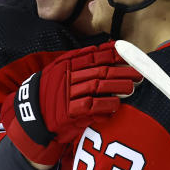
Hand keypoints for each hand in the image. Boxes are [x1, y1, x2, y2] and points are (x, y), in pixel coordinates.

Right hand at [1, 42, 141, 165]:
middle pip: (99, 71)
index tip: (129, 55)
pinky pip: (91, 107)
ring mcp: (66, 95)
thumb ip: (79, 63)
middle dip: (121, 71)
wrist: (31, 120)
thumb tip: (107, 50)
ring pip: (97, 87)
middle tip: (138, 74)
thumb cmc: (50, 96)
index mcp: (65, 64)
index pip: (93, 56)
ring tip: (131, 88)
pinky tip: (116, 106)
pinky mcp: (67, 113)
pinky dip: (105, 106)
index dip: (113, 54)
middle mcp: (66, 77)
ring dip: (117, 87)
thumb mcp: (58, 74)